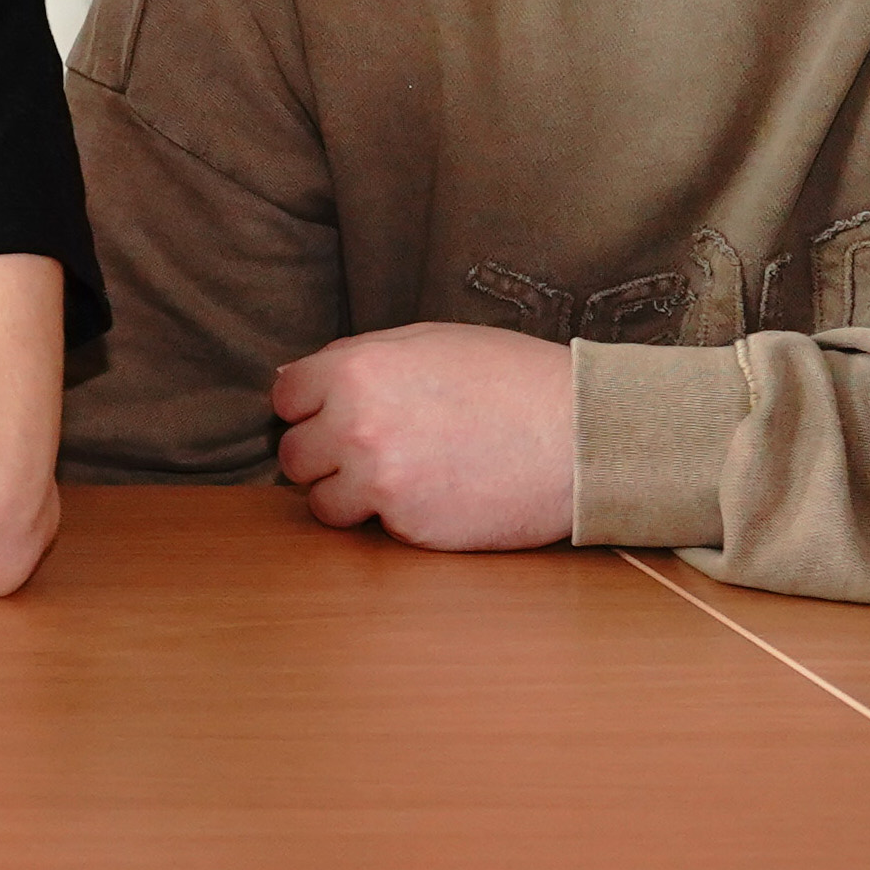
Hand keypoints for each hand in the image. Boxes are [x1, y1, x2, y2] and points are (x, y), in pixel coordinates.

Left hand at [271, 325, 577, 551]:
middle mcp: (354, 425)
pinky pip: (370, 528)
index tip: (338, 414)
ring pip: (321, 502)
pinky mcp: (407, 527)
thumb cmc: (512, 380)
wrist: (583, 435)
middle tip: (376, 449)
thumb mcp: (429, 341)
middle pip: (294, 454)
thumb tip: (289, 381)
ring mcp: (379, 480)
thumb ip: (356, 358)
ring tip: (403, 476)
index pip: (285, 397)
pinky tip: (435, 495)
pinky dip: (392, 519)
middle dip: (325, 455)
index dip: (311, 407)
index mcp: (354, 369)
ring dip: (349, 494)